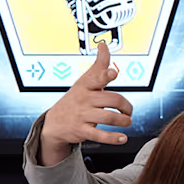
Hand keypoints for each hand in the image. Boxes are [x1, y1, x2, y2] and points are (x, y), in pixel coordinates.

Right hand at [37, 41, 133, 164]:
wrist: (55, 122)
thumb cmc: (76, 98)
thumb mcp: (85, 81)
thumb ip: (99, 65)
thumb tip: (104, 45)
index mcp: (86, 85)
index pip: (96, 78)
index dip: (105, 75)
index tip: (112, 73)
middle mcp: (85, 99)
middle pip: (112, 100)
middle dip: (127, 106)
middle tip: (128, 111)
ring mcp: (83, 115)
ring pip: (110, 117)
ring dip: (124, 121)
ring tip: (127, 121)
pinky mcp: (82, 130)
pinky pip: (100, 135)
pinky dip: (114, 138)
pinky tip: (123, 138)